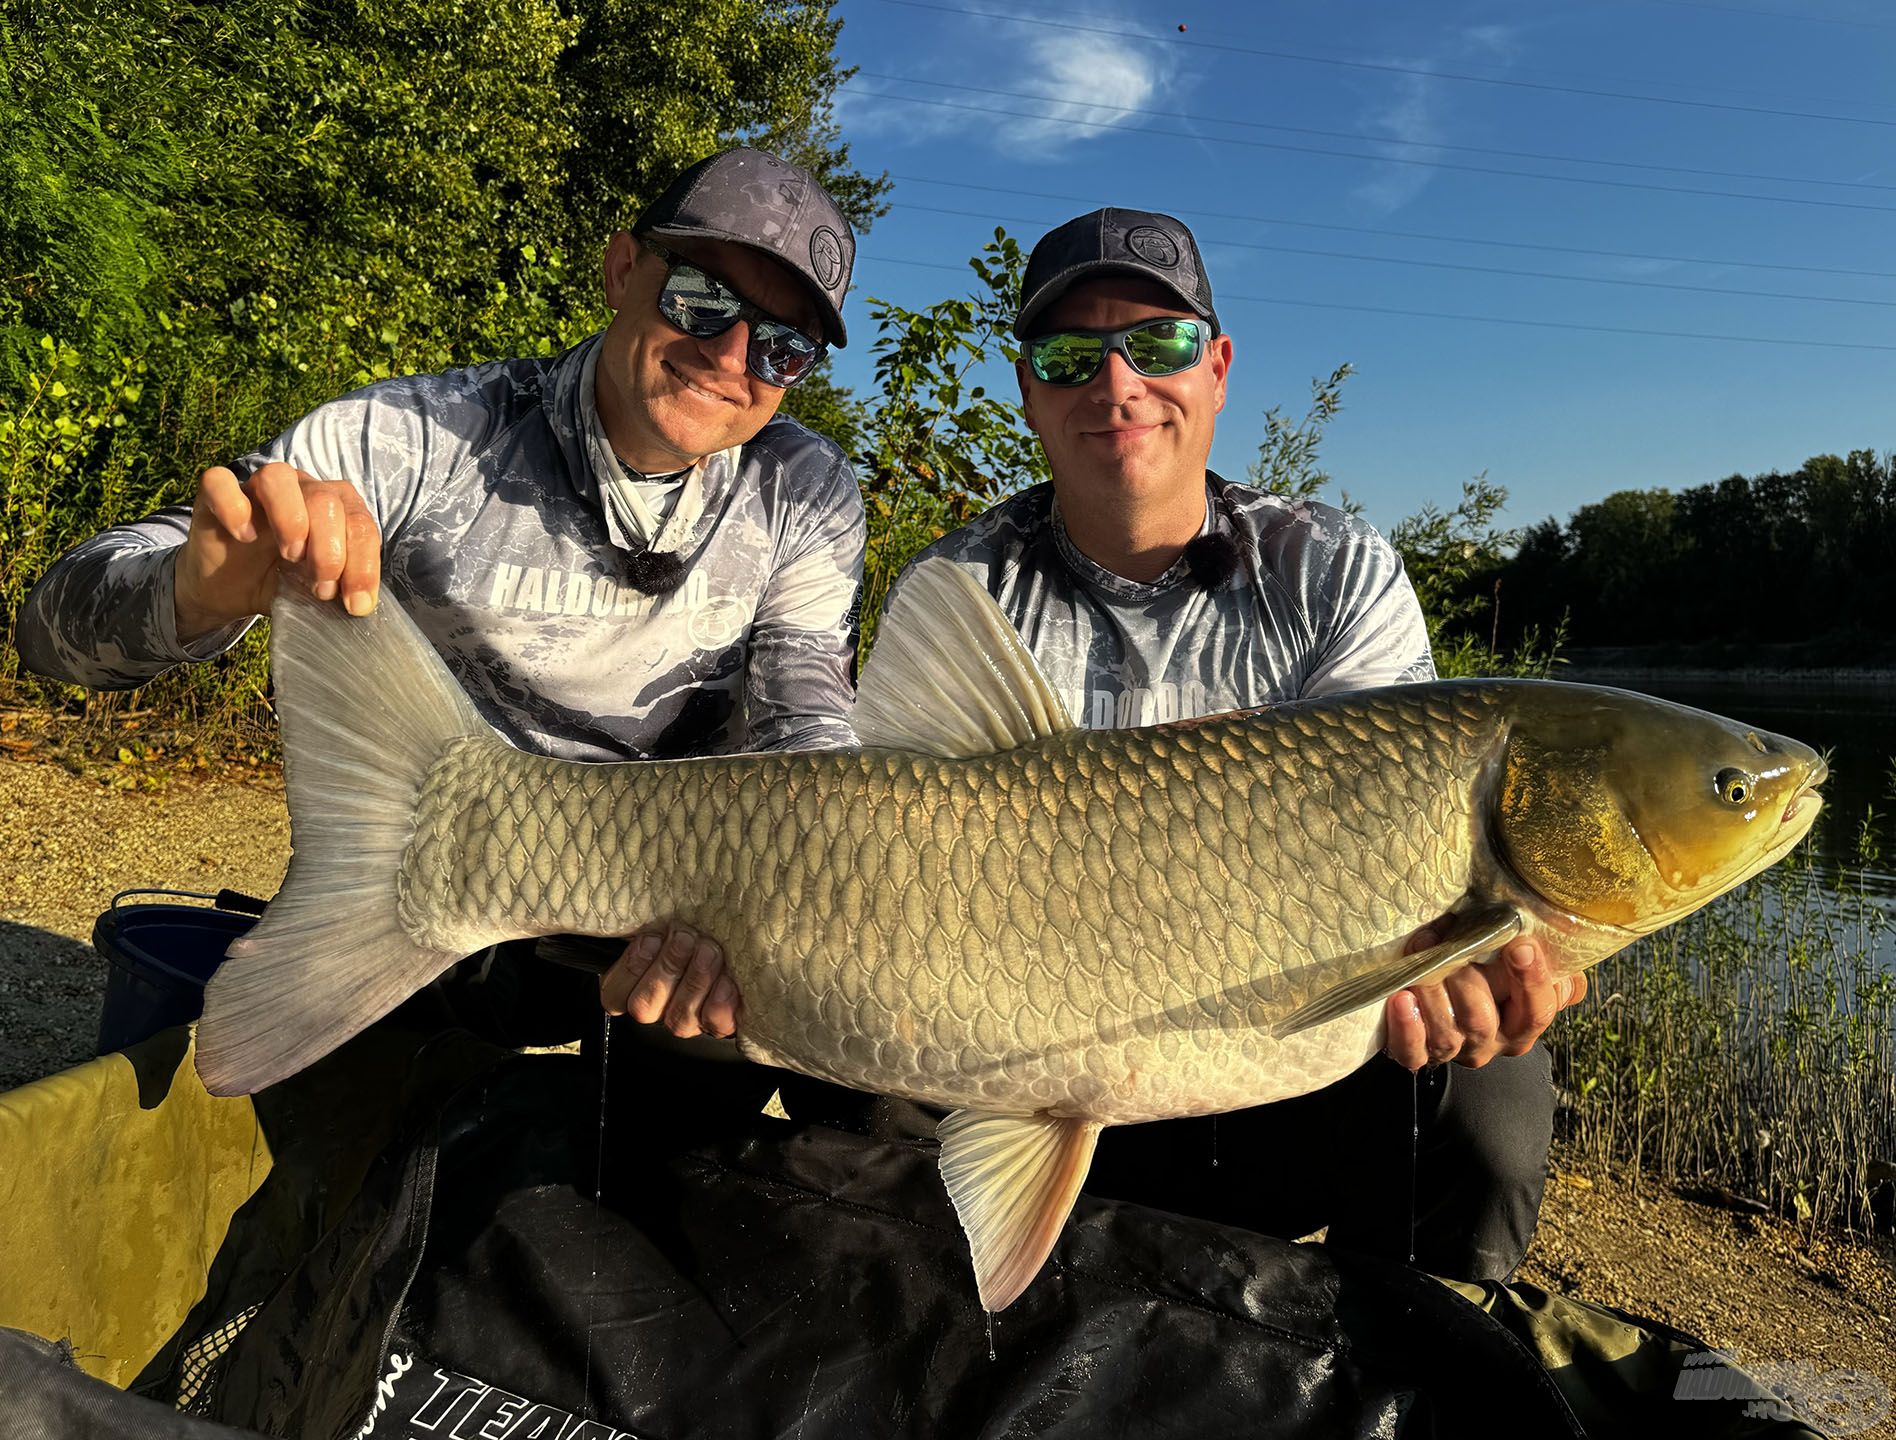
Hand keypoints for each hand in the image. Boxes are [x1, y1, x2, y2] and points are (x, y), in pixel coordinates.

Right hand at [173, 462, 381, 641]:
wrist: (230, 590)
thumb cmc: (283, 582)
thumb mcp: (318, 590)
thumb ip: (342, 589)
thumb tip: (363, 605)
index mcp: (337, 507)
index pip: (360, 523)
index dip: (363, 565)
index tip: (356, 605)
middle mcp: (301, 487)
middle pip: (326, 499)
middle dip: (330, 551)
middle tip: (320, 588)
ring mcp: (257, 487)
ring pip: (278, 477)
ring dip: (290, 519)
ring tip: (290, 556)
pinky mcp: (215, 494)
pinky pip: (220, 481)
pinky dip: (233, 507)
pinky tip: (243, 537)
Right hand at [600, 923, 743, 1038]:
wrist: (731, 938)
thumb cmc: (693, 928)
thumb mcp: (663, 923)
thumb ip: (648, 926)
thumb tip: (641, 916)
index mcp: (633, 987)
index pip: (614, 995)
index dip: (631, 968)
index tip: (651, 939)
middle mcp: (658, 1010)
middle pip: (645, 1006)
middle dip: (667, 967)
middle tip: (685, 938)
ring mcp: (687, 1021)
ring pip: (679, 1018)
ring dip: (695, 980)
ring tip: (708, 950)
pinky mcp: (719, 1024)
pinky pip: (715, 1023)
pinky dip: (720, 1002)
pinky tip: (726, 980)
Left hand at [1383, 925, 1587, 1070]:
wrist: (1441, 996)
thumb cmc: (1487, 971)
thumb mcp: (1520, 963)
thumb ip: (1548, 957)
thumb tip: (1557, 939)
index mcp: (1521, 1023)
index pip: (1536, 1011)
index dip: (1531, 981)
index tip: (1521, 945)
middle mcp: (1490, 1042)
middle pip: (1482, 1021)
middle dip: (1465, 978)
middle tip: (1451, 939)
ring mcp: (1453, 1050)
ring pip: (1446, 1034)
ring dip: (1431, 990)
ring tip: (1420, 950)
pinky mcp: (1416, 1054)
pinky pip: (1412, 1052)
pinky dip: (1407, 1028)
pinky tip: (1401, 999)